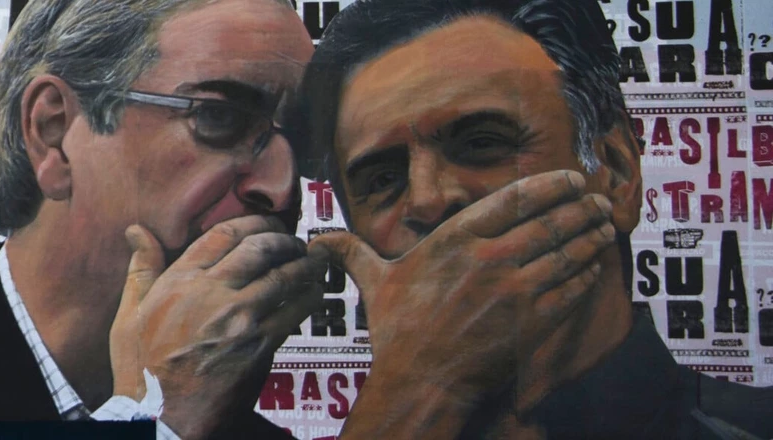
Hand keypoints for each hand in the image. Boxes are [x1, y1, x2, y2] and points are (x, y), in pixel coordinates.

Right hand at [113, 216, 328, 438]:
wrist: (162, 415)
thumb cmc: (141, 369)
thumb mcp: (128, 314)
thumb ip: (141, 269)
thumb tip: (138, 231)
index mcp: (179, 281)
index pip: (222, 234)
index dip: (252, 222)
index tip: (265, 224)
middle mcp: (211, 292)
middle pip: (259, 247)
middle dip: (282, 238)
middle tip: (293, 241)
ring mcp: (239, 318)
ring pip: (284, 275)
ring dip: (303, 264)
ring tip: (311, 261)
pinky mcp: (260, 344)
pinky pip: (296, 309)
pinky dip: (310, 295)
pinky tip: (315, 291)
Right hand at [314, 170, 614, 436]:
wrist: (421, 380)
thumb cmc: (397, 332)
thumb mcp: (375, 284)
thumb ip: (353, 254)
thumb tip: (317, 241)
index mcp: (454, 239)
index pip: (513, 199)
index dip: (549, 185)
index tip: (570, 179)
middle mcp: (489, 257)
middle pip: (548, 221)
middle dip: (580, 208)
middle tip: (598, 200)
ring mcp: (515, 288)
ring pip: (566, 251)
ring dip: (591, 236)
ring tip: (606, 225)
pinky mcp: (534, 319)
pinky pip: (571, 287)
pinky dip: (588, 273)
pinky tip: (595, 265)